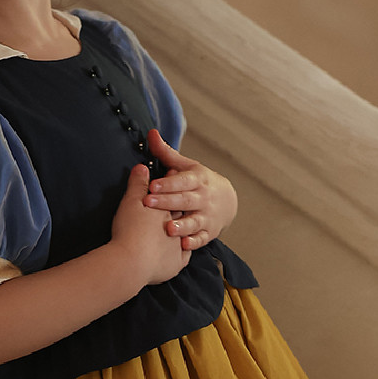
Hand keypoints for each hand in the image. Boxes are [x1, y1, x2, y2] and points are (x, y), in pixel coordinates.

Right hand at [111, 163, 191, 285]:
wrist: (133, 261)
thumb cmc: (130, 230)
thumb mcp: (131, 201)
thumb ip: (138, 184)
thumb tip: (142, 168)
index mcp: (167, 209)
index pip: (174, 192)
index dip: (172, 186)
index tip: (172, 179)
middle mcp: (177, 225)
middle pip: (182, 211)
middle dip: (180, 205)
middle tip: (177, 203)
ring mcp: (178, 245)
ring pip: (185, 234)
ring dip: (182, 229)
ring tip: (178, 228)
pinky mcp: (176, 263)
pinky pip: (184, 256)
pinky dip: (182, 252)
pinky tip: (181, 250)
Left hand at [143, 130, 237, 249]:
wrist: (228, 200)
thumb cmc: (199, 181)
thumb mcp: (186, 165)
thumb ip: (166, 152)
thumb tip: (150, 134)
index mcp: (197, 180)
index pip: (182, 181)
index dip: (168, 183)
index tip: (152, 184)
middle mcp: (203, 198)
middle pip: (185, 200)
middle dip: (167, 202)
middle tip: (148, 203)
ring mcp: (207, 216)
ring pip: (194, 221)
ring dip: (182, 225)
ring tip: (169, 228)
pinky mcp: (209, 232)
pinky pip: (202, 238)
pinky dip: (194, 242)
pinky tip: (184, 244)